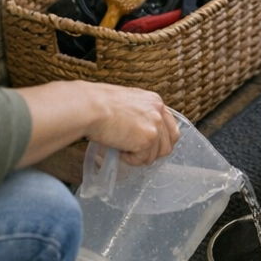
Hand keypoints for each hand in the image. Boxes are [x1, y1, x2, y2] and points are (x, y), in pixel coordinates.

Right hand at [15, 79, 179, 170]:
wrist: (90, 107)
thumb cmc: (98, 104)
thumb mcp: (126, 104)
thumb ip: (139, 115)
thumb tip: (139, 133)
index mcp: (154, 101)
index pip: (170, 126)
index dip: (160, 141)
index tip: (148, 146)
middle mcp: (159, 111)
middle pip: (167, 144)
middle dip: (151, 152)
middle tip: (133, 151)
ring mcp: (155, 125)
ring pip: (156, 155)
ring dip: (138, 156)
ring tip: (121, 147)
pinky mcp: (148, 138)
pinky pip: (142, 159)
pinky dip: (129, 159)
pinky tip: (118, 148)